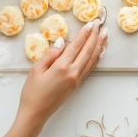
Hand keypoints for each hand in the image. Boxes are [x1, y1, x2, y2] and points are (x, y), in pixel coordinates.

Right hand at [2, 20, 107, 136]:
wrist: (36, 113)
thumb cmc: (32, 92)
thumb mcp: (35, 70)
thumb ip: (50, 54)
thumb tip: (62, 41)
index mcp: (62, 67)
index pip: (77, 45)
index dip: (85, 33)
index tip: (91, 23)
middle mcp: (73, 72)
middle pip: (88, 50)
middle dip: (95, 36)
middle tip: (101, 24)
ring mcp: (77, 78)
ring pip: (92, 58)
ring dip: (99, 45)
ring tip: (105, 34)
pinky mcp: (78, 84)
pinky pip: (90, 67)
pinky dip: (96, 57)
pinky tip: (99, 51)